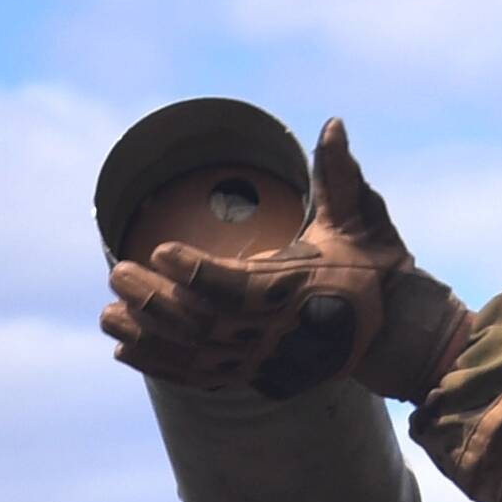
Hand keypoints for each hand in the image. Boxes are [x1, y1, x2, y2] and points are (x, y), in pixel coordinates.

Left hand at [104, 119, 414, 397]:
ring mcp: (266, 360)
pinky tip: (126, 347)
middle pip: (205, 323)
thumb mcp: (361, 217)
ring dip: (148, 336)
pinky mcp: (257, 377)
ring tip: (107, 314)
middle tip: (116, 273)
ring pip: (196, 355)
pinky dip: (161, 365)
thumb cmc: (371, 266)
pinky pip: (200, 378)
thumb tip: (332, 124)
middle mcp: (280, 332)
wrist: (394, 332)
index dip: (197, 271)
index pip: (239, 287)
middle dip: (156, 301)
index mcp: (302, 290)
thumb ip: (339, 174)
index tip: (158, 250)